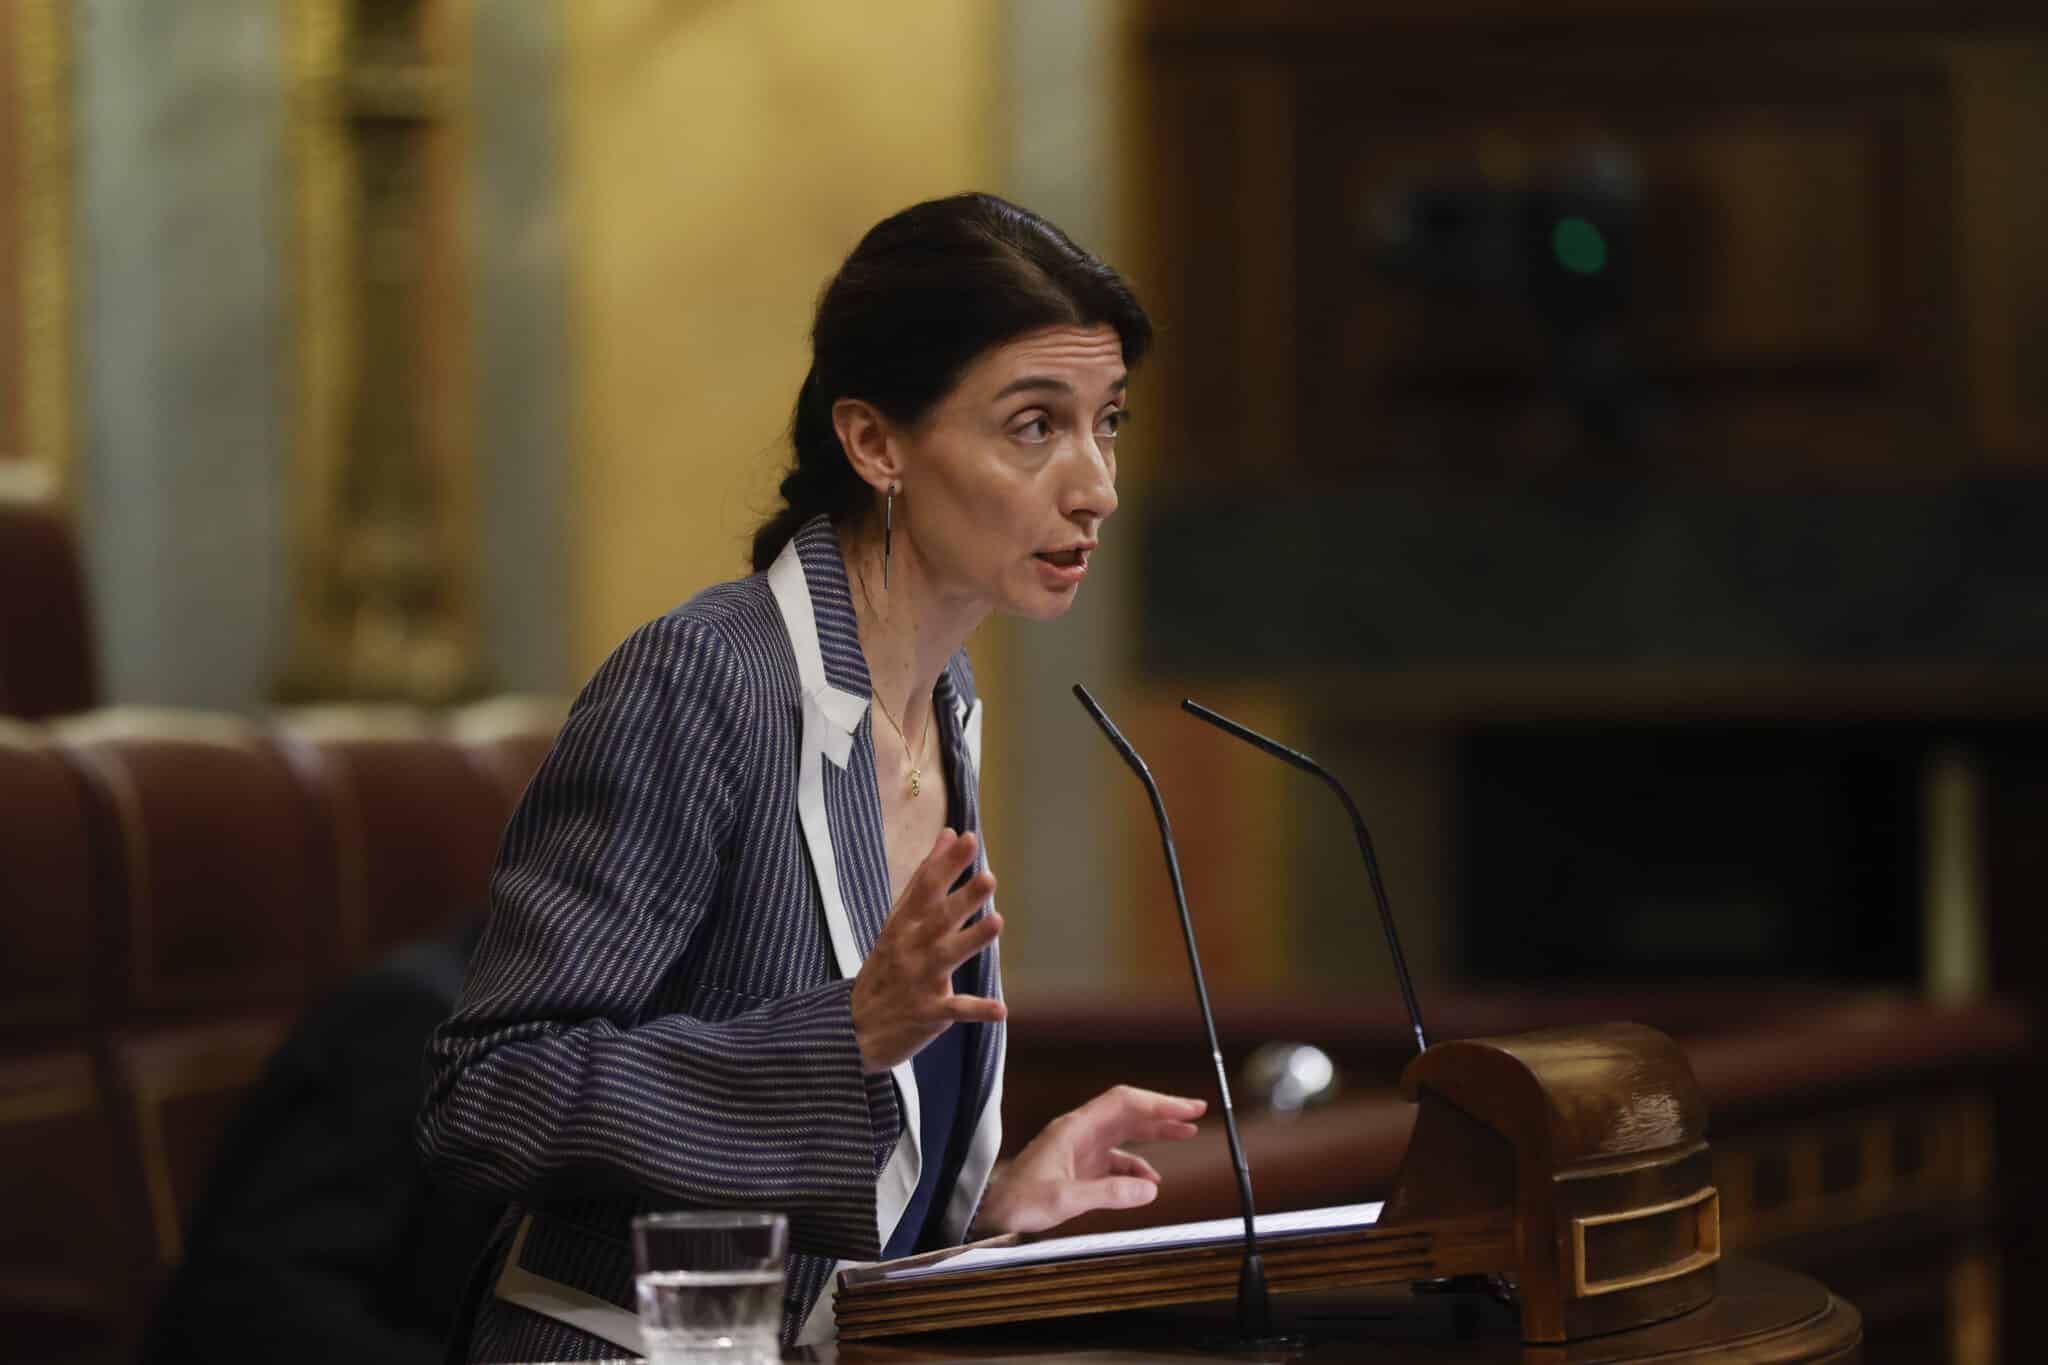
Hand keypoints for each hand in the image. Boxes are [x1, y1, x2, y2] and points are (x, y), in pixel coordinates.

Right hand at [851, 828, 1005, 1072]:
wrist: (853, 1029)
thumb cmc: (886, 967)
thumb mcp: (899, 920)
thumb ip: (926, 879)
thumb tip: (949, 834)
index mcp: (903, 924)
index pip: (924, 888)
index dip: (946, 864)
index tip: (968, 839)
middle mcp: (910, 948)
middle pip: (938, 918)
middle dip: (963, 898)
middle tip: (989, 878)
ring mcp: (918, 981)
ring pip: (947, 956)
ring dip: (972, 940)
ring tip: (997, 922)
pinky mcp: (927, 1013)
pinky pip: (955, 1010)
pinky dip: (977, 1010)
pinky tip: (1001, 1009)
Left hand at [973, 1086, 1206, 1235]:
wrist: (990, 1214)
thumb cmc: (1018, 1201)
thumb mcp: (1065, 1199)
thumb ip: (1109, 1192)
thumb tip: (1150, 1188)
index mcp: (1074, 1129)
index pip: (1123, 1103)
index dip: (1158, 1102)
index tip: (1186, 1108)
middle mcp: (1079, 1133)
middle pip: (1128, 1112)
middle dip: (1162, 1112)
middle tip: (1194, 1113)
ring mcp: (1079, 1149)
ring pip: (1124, 1133)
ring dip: (1154, 1134)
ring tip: (1183, 1135)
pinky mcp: (1078, 1168)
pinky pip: (1115, 1160)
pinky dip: (1136, 1166)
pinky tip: (1149, 1181)